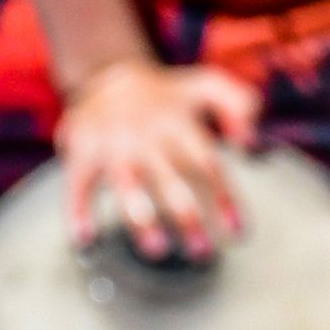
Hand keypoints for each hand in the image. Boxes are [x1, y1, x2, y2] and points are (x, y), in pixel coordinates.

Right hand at [58, 57, 262, 261]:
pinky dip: (78, 210)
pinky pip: (77, 183)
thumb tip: (252, 141)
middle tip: (203, 252)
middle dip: (187, 217)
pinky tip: (85, 240)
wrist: (107, 77)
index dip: (224, 197)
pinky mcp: (82, 151)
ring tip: (156, 250)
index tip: (238, 232)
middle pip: (170, 180)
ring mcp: (112, 145)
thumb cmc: (167, 95)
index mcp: (179, 124)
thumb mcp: (208, 85)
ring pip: (128, 186)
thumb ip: (240, 102)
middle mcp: (147, 136)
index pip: (207, 164)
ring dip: (141, 220)